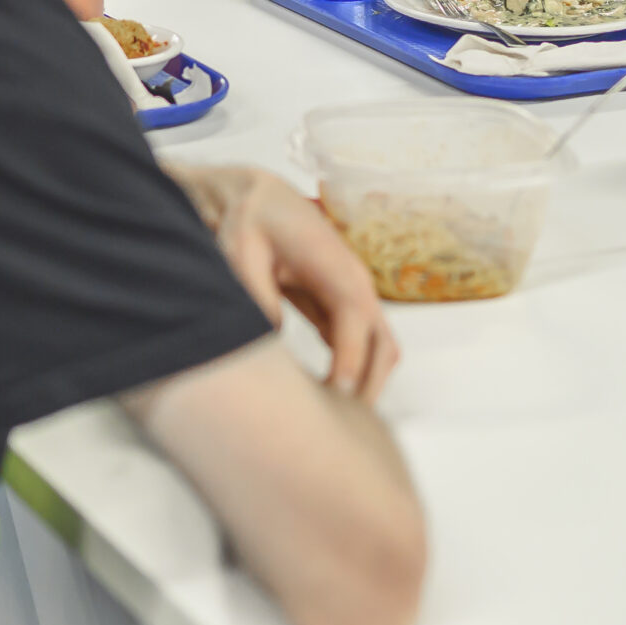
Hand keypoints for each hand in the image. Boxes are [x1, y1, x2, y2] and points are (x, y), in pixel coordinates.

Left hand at [177, 167, 399, 402]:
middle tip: (336, 425)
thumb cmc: (249, 222)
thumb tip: (272, 336)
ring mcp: (354, 298)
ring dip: (366, 386)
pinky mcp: (342, 309)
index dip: (351, 359)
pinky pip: (361, 349)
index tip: (337, 397)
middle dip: (368, 386)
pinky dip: (355, 376)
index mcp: (335, 267)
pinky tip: (328, 400)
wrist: (257, 200)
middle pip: (383, 345)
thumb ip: (257, 294)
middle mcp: (356, 285)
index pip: (356, 319)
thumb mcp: (241, 252)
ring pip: (380, 352)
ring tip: (334, 420)